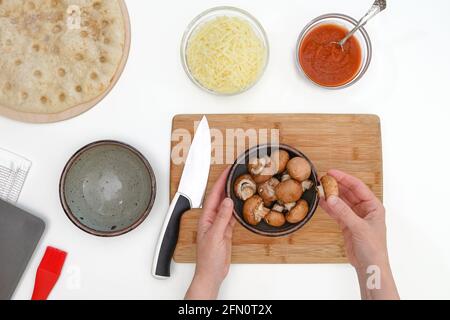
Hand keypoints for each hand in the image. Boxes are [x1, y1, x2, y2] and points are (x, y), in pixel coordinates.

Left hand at [185, 168, 235, 299]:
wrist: (212, 273)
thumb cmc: (208, 258)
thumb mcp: (215, 236)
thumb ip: (222, 218)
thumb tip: (228, 202)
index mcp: (206, 217)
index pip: (213, 195)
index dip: (220, 181)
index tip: (227, 171)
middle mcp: (212, 218)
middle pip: (220, 197)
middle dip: (226, 184)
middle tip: (235, 173)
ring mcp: (219, 224)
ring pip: (227, 205)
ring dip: (233, 195)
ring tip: (241, 184)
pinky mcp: (226, 231)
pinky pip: (232, 216)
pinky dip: (238, 209)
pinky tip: (243, 204)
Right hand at [320, 170, 398, 299]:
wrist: (369, 266)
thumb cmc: (373, 248)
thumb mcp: (358, 228)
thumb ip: (344, 212)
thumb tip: (330, 198)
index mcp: (373, 206)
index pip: (358, 187)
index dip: (344, 178)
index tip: (331, 172)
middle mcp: (365, 209)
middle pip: (348, 192)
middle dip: (336, 185)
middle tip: (322, 179)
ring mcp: (355, 216)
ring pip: (341, 201)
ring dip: (331, 195)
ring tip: (319, 188)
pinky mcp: (347, 224)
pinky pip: (336, 212)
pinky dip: (328, 207)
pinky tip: (320, 201)